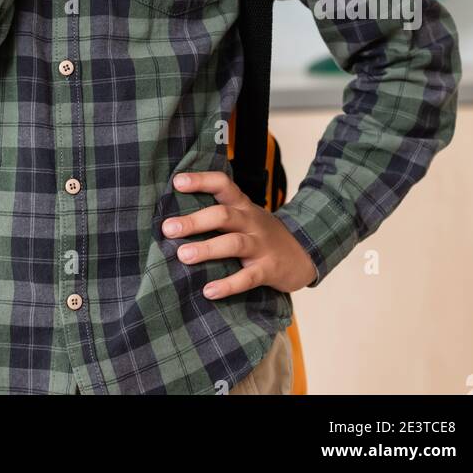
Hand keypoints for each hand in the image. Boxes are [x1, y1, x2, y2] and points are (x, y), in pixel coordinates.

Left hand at [162, 169, 317, 297]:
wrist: (304, 252)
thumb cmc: (262, 234)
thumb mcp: (245, 216)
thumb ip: (220, 213)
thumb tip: (176, 217)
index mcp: (243, 205)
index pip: (222, 184)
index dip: (201, 181)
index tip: (177, 181)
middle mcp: (251, 221)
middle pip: (223, 215)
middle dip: (195, 221)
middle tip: (168, 228)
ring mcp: (261, 245)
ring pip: (234, 243)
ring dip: (207, 249)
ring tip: (183, 256)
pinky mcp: (269, 269)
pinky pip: (248, 278)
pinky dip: (228, 285)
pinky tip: (209, 291)